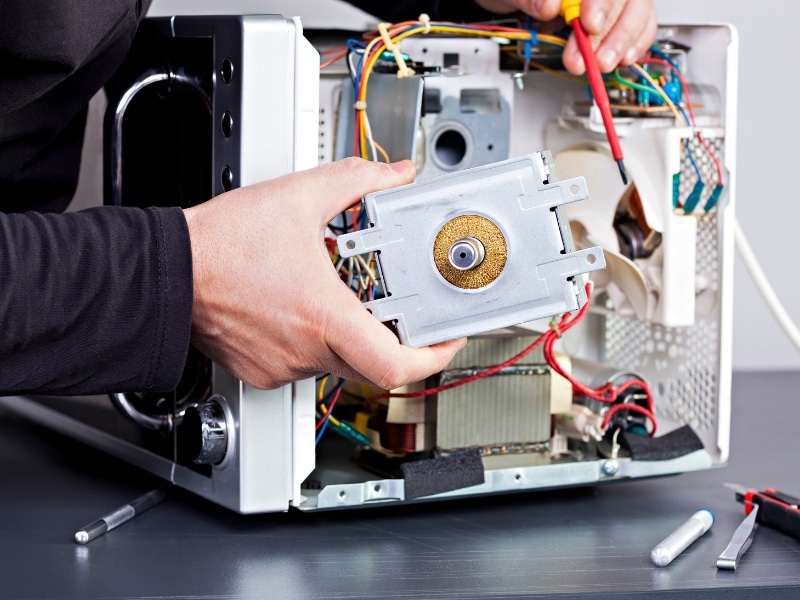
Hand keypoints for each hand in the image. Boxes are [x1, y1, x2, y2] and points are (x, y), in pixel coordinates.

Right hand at [184, 158, 465, 390]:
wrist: (165, 272)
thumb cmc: (219, 246)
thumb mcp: (297, 197)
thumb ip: (355, 180)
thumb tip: (393, 174)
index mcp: (324, 316)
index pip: (395, 366)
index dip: (432, 357)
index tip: (445, 339)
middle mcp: (306, 350)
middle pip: (373, 362)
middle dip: (394, 336)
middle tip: (400, 309)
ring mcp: (283, 365)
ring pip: (338, 361)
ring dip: (350, 332)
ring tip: (337, 294)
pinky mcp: (263, 370)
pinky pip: (306, 363)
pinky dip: (315, 339)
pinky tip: (300, 306)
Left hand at [475, 0, 656, 73]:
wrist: (517, 3)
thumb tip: (550, 5)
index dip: (601, 4)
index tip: (589, 25)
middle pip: (625, 0)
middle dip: (608, 33)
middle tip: (590, 59)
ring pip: (638, 12)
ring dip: (621, 43)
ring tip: (602, 64)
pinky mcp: (619, 15)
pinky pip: (641, 25)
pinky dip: (634, 44)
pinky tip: (622, 59)